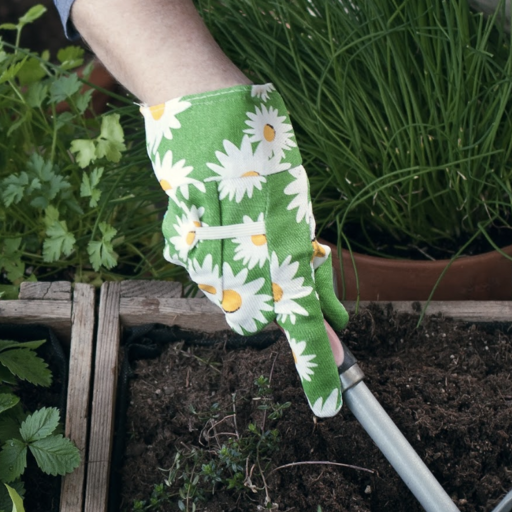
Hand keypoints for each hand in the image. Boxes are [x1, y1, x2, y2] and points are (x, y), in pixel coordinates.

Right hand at [144, 84, 349, 415]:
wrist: (207, 102)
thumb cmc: (261, 145)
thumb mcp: (296, 200)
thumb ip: (309, 259)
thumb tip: (333, 312)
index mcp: (289, 241)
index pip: (306, 321)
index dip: (318, 368)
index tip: (329, 409)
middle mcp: (250, 250)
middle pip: (254, 318)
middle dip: (262, 309)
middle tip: (270, 264)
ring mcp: (209, 245)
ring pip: (220, 294)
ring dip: (229, 275)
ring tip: (234, 226)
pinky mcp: (177, 232)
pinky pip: (188, 263)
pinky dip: (197, 249)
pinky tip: (204, 218)